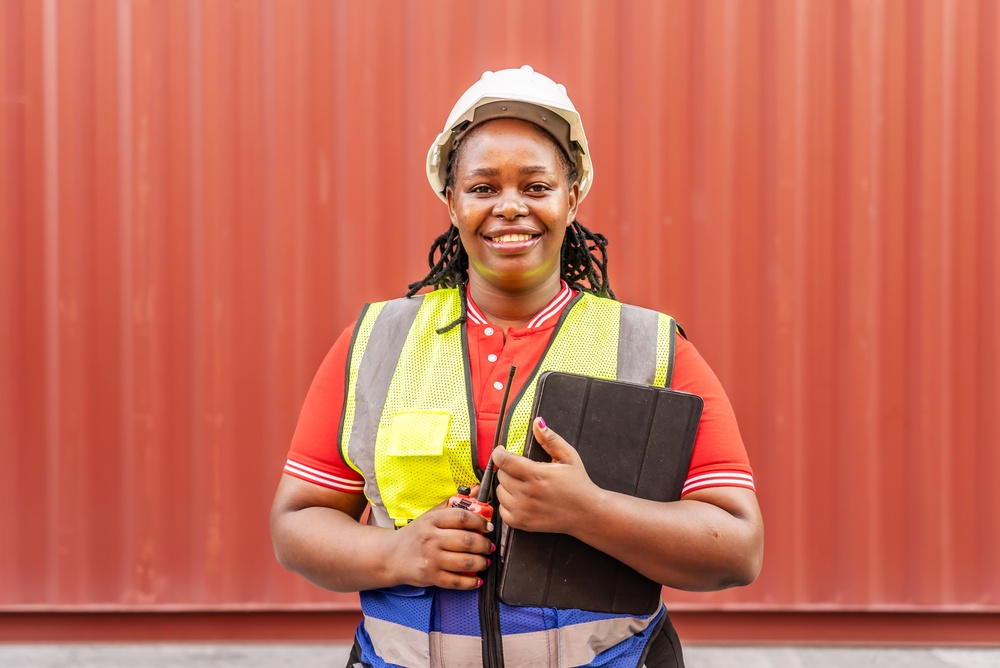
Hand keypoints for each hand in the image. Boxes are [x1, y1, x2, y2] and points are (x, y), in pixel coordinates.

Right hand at [388, 499, 494, 589]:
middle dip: (484, 544)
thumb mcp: (430, 516)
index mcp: (432, 521)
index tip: (487, 526)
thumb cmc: (415, 535)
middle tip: (489, 546)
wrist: (391, 556)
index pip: (461, 517)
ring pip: (465, 562)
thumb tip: (476, 490)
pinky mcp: (431, 577)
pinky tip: (477, 580)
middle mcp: (431, 539)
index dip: (479, 521)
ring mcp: (431, 559)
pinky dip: (471, 582)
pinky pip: (456, 581)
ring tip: (484, 561)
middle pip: (466, 540)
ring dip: (481, 562)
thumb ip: (453, 504)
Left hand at [492, 417, 597, 533]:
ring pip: (500, 491)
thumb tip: (537, 422)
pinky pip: (502, 509)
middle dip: (508, 469)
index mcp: (537, 475)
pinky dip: (508, 503)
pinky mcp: (521, 523)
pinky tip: (522, 499)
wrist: (587, 513)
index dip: (499, 453)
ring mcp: (523, 510)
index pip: (504, 461)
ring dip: (507, 486)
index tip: (502, 451)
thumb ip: (550, 439)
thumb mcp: (568, 457)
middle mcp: (528, 494)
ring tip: (523, 484)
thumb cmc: (578, 484)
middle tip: (521, 469)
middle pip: (501, 475)